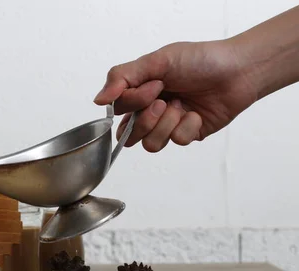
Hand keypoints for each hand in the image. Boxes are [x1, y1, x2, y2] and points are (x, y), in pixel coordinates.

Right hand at [94, 40, 257, 151]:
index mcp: (139, 92)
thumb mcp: (157, 61)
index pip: (118, 110)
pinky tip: (197, 112)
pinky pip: (176, 141)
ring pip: (150, 144)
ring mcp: (167, 124)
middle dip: (147, 119)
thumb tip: (98, 100)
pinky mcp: (185, 134)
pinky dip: (188, 125)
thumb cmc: (200, 60)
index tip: (154, 86)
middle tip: (165, 101)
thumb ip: (122, 78)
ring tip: (182, 107)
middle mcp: (150, 110)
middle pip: (129, 134)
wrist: (237, 71)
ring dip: (167, 124)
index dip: (133, 103)